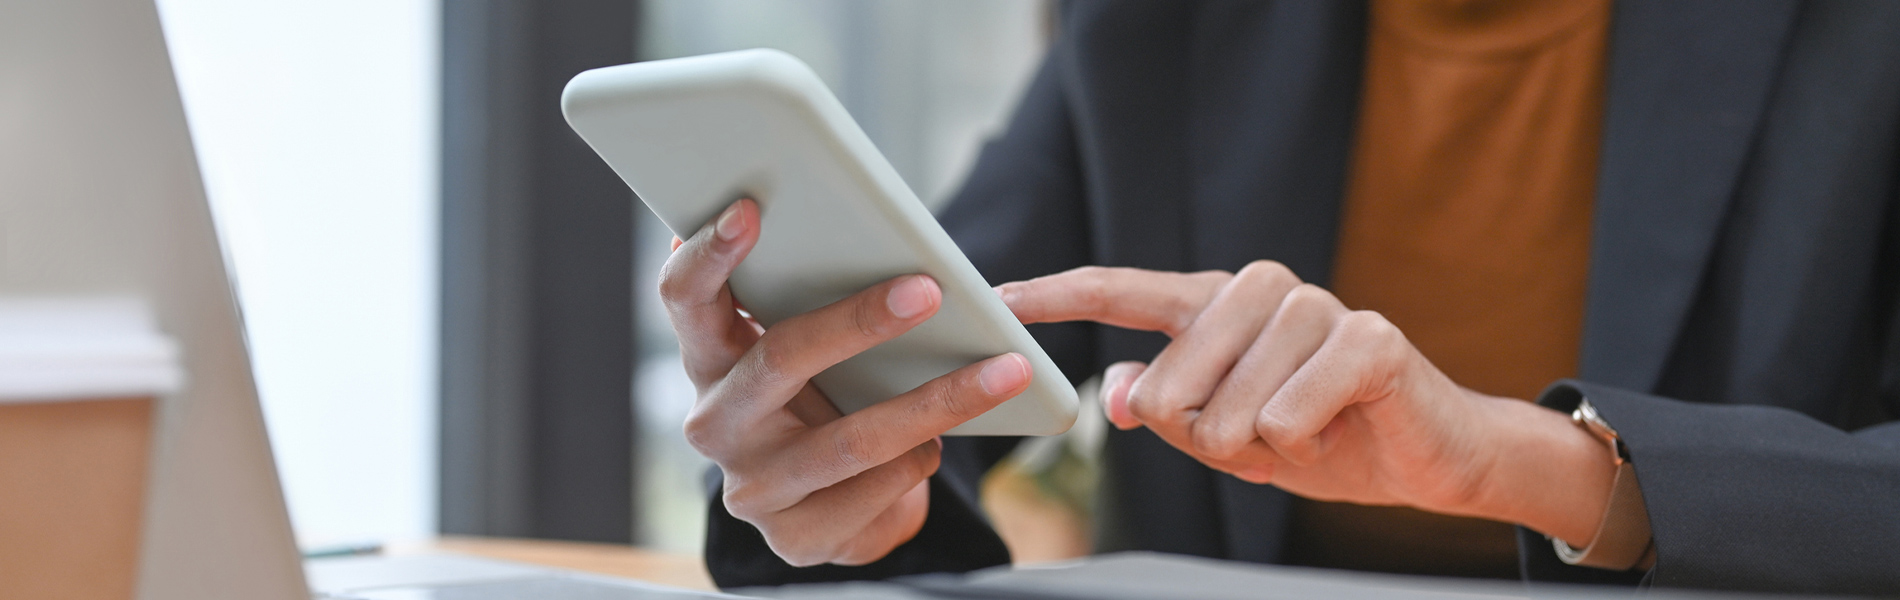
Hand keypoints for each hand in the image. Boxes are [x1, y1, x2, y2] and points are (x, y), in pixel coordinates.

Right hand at [665, 199, 1031, 565]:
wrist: (835, 504)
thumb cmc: (823, 397)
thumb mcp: (807, 347)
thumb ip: (804, 296)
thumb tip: (865, 229)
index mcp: (707, 357)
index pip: (684, 298)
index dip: (709, 255)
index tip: (751, 208)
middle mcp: (714, 422)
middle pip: (777, 357)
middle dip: (857, 321)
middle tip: (928, 290)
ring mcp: (752, 487)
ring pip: (850, 439)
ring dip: (936, 400)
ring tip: (1003, 370)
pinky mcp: (796, 538)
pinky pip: (874, 490)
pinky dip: (920, 460)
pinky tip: (944, 442)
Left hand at [998, 263, 1616, 544]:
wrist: (1423, 454)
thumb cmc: (1319, 435)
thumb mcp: (1224, 436)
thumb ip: (1166, 410)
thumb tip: (1117, 391)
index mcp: (1215, 304)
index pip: (1123, 290)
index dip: (1057, 295)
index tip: (1000, 299)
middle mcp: (1259, 289)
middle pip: (1168, 384)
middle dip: (1202, 438)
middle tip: (1257, 437)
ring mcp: (1314, 306)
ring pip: (1228, 411)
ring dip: (1260, 446)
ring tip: (1303, 428)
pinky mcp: (1366, 335)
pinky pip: (1287, 414)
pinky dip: (1302, 442)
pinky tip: (1335, 425)